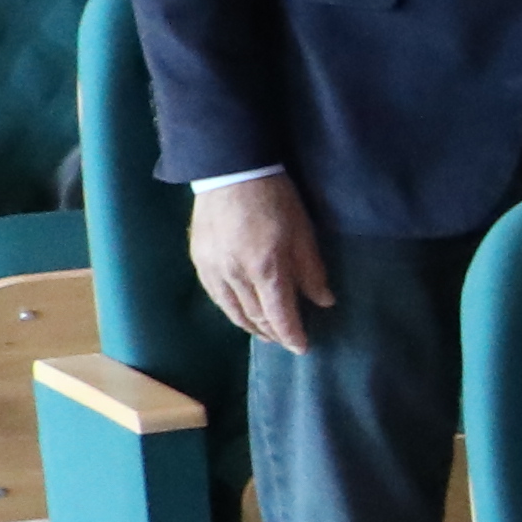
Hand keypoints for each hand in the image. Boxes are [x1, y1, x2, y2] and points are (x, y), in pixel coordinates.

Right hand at [191, 168, 325, 353]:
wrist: (230, 172)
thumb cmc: (275, 199)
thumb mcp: (303, 233)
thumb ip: (311, 271)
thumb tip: (323, 302)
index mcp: (266, 269)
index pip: (279, 315)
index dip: (291, 335)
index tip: (302, 348)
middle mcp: (235, 276)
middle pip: (255, 316)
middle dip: (272, 332)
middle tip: (286, 340)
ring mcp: (213, 269)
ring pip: (232, 310)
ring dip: (250, 326)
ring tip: (265, 332)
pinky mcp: (198, 261)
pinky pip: (215, 296)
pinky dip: (230, 309)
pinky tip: (240, 311)